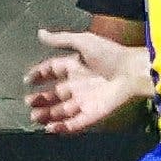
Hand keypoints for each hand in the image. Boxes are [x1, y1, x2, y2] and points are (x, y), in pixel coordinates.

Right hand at [24, 25, 145, 136]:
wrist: (133, 72)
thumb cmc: (110, 54)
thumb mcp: (84, 42)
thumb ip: (61, 40)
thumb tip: (40, 33)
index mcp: (75, 66)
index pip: (52, 70)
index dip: (39, 74)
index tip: (27, 80)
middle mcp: (78, 84)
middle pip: (54, 94)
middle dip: (40, 99)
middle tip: (28, 102)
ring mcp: (85, 101)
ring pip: (61, 110)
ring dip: (47, 114)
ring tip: (34, 117)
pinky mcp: (92, 114)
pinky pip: (74, 123)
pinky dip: (62, 127)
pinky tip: (49, 128)